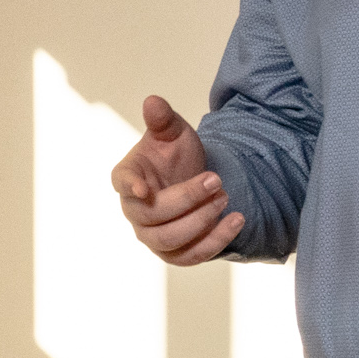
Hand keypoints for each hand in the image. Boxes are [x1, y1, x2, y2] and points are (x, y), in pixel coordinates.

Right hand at [112, 95, 239, 264]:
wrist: (194, 179)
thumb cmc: (174, 155)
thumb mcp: (173, 132)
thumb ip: (162, 120)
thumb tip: (153, 102)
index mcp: (127, 176)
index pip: (122, 183)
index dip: (130, 187)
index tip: (144, 189)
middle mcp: (134, 211)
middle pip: (152, 216)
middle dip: (187, 200)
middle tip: (217, 181)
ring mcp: (152, 236)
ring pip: (169, 240)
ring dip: (201, 222)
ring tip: (226, 198)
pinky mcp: (174, 253)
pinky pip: (191, 256)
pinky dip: (215, 242)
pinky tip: (236, 221)